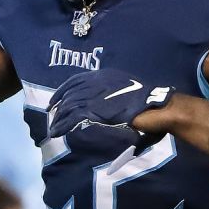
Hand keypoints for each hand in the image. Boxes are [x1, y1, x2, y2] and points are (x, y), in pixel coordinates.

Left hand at [47, 69, 172, 138]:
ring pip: (69, 106)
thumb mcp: (125, 92)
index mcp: (105, 76)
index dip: (63, 90)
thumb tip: (101, 103)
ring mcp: (96, 95)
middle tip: (51, 115)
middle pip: (70, 93)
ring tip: (52, 129)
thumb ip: (112, 94)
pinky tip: (57, 132)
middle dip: (58, 105)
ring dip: (59, 118)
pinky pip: (73, 117)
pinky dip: (63, 125)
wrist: (157, 108)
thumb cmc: (147, 103)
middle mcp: (97, 82)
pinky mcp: (96, 110)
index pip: (76, 80)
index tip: (55, 100)